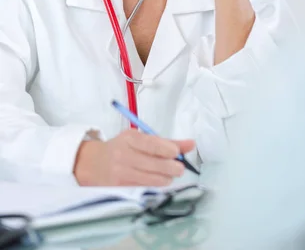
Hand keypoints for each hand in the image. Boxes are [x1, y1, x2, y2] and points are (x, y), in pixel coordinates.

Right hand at [73, 130, 194, 185]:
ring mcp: (120, 172)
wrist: (91, 163)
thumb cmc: (121, 148)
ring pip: (149, 178)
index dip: (166, 149)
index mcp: (130, 138)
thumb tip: (192, 144)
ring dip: (165, 178)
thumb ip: (165, 142)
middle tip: (179, 168)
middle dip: (171, 167)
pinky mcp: (119, 187)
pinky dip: (154, 186)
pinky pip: (142, 187)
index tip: (177, 152)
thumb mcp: (139, 139)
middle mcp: (124, 154)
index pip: (150, 143)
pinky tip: (159, 182)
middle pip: (152, 163)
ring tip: (170, 176)